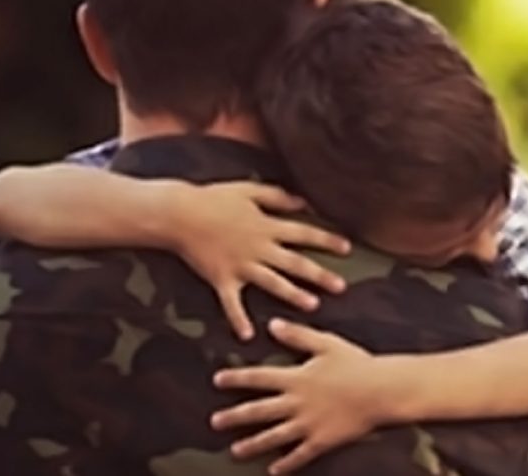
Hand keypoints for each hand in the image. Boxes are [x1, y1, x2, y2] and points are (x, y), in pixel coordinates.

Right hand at [166, 182, 350, 339]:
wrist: (179, 214)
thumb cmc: (213, 198)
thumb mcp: (249, 190)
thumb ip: (277, 196)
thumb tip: (304, 202)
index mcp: (266, 226)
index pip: (304, 233)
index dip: (326, 240)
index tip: (347, 249)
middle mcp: (259, 248)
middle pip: (295, 263)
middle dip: (320, 275)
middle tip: (341, 287)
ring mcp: (241, 266)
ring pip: (273, 283)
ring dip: (293, 296)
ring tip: (313, 305)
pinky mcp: (222, 279)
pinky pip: (232, 304)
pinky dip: (238, 320)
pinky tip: (248, 336)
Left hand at [211, 319, 392, 474]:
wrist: (381, 390)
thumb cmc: (357, 364)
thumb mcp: (326, 343)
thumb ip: (297, 335)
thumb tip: (273, 325)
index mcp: (296, 378)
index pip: (258, 377)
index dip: (236, 378)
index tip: (218, 380)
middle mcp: (297, 403)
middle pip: (259, 411)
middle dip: (234, 416)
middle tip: (215, 422)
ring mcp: (308, 424)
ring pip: (274, 437)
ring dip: (252, 444)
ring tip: (235, 451)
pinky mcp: (322, 440)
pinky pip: (301, 455)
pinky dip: (287, 464)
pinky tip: (275, 470)